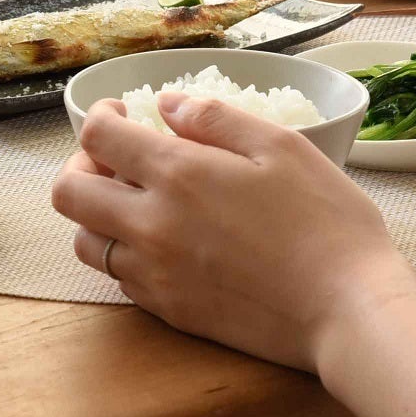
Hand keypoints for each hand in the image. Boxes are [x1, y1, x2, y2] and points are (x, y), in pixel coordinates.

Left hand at [51, 95, 415, 371]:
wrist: (346, 310)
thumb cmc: (326, 222)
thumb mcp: (282, 147)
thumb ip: (216, 118)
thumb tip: (168, 105)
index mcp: (176, 175)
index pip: (97, 136)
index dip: (101, 116)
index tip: (123, 113)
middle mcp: (151, 225)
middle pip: (69, 193)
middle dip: (82, 164)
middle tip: (117, 158)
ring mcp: (155, 274)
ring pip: (85, 242)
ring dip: (97, 215)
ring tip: (134, 202)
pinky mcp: (169, 311)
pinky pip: (120, 279)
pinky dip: (125, 254)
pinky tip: (163, 242)